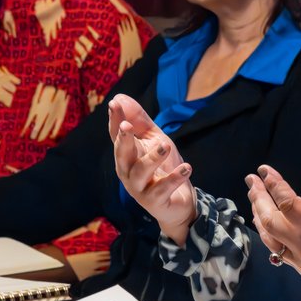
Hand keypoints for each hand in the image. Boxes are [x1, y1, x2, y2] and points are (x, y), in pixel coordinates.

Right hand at [108, 94, 194, 244]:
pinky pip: (162, 189)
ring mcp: (140, 189)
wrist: (179, 203)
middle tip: (127, 126)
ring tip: (165, 145)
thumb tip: (120, 97)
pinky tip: (186, 167)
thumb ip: (140, 121)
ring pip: (140, 172)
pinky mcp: (155, 202)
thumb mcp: (155, 140)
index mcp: (126, 155)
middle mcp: (128, 172)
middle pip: (122, 155)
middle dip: (123, 140)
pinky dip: (174, 178)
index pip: (117, 136)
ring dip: (152, 157)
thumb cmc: (163, 168)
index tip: (114, 104)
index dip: (115, 121)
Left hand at [247, 165, 300, 300]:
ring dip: (258, 213)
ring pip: (269, 236)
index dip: (276, 186)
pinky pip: (275, 248)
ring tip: (253, 194)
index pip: (290, 205)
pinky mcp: (300, 267)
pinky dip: (265, 231)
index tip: (265, 171)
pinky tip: (262, 220)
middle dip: (259, 197)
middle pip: (271, 220)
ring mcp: (300, 260)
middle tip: (251, 178)